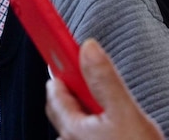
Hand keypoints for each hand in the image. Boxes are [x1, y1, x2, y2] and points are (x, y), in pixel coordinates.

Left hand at [45, 38, 162, 139]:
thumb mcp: (126, 114)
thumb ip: (105, 81)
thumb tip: (88, 49)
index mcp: (72, 128)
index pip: (55, 92)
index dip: (61, 73)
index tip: (65, 57)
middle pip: (62, 109)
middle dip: (71, 92)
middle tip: (85, 78)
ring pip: (74, 126)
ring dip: (84, 112)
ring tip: (104, 105)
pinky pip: (84, 137)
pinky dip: (92, 127)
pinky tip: (111, 128)